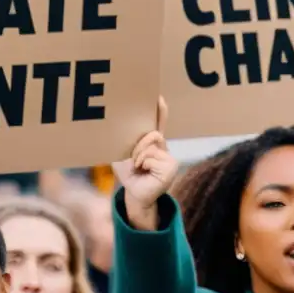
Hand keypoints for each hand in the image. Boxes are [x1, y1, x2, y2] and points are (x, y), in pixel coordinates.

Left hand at [112, 98, 177, 230]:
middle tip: (135, 161)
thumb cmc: (129, 174)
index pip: (159, 123)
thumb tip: (122, 131)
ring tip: (139, 168)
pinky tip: (145, 173)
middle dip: (137, 147)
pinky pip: (152, 158)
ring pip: (150, 147)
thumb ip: (127, 143)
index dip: (160, 110)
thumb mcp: (123, 155)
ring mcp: (170, 158)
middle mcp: (164, 148)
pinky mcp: (171, 167)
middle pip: (152, 135)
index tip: (158, 97)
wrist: (134, 195)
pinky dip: (144, 164)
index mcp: (154, 144)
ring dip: (139, 158)